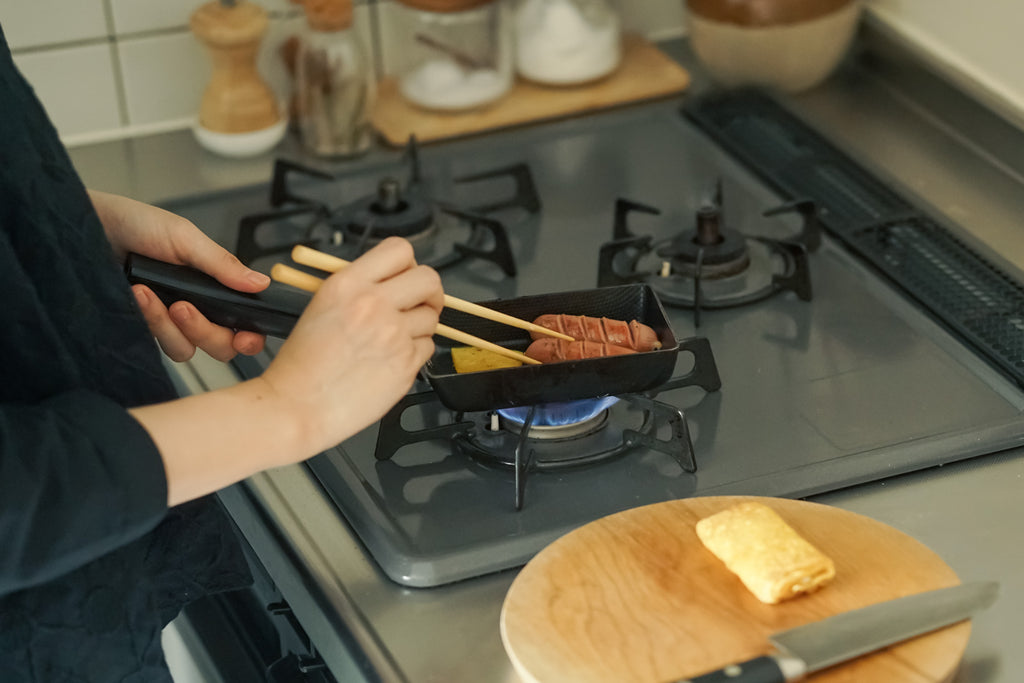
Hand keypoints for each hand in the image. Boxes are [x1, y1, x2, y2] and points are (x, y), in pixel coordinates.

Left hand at [89, 190, 269, 361]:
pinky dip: (150, 321)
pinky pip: (158, 344)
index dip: (250, 336)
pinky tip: (138, 296)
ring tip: (150, 293)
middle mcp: (197, 308)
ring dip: (170, 326)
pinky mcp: (144, 329)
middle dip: (205, 332)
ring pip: (187, 349)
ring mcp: (169, 321)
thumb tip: (260, 283)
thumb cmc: (137, 225)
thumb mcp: (186, 238)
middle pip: (221, 346)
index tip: (245, 336)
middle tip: (184, 307)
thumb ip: (223, 265)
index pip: (243, 323)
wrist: (91, 227)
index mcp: (215, 287)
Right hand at [259, 237, 443, 452]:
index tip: (406, 277)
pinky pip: (428, 347)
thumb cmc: (302, 365)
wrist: (297, 407)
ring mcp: (394, 334)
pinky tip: (391, 359)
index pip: (399, 250)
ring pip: (432, 316)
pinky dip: (415, 352)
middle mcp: (374, 304)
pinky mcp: (406, 363)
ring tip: (394, 339)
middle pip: (429, 278)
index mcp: (349, 284)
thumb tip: (390, 281)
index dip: (408, 264)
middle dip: (429, 291)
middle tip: (419, 304)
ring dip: (420, 325)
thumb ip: (358, 289)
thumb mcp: (321, 307)